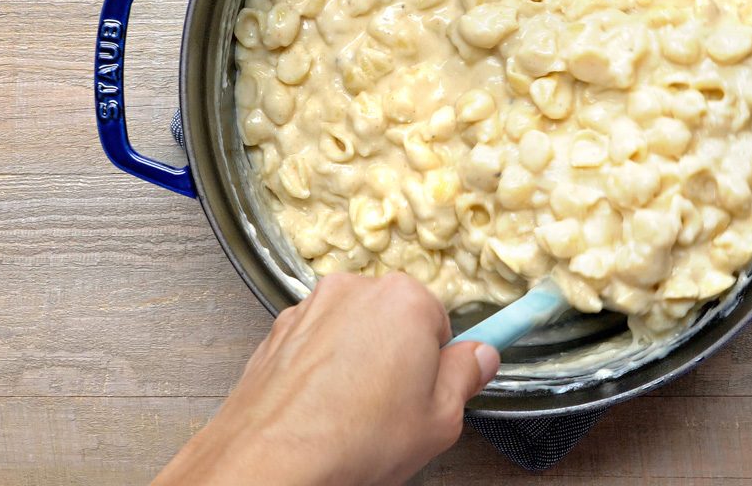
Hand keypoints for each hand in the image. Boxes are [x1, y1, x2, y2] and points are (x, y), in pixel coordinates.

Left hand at [153, 273, 500, 485]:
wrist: (270, 461)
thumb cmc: (355, 440)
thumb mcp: (440, 420)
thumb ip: (466, 377)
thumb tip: (480, 356)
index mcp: (406, 300)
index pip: (441, 323)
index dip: (438, 362)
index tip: (434, 386)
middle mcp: (357, 291)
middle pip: (395, 318)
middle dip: (397, 355)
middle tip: (394, 407)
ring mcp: (312, 306)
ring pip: (353, 329)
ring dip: (357, 359)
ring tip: (354, 412)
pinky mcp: (279, 329)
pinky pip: (316, 342)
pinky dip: (321, 366)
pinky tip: (322, 407)